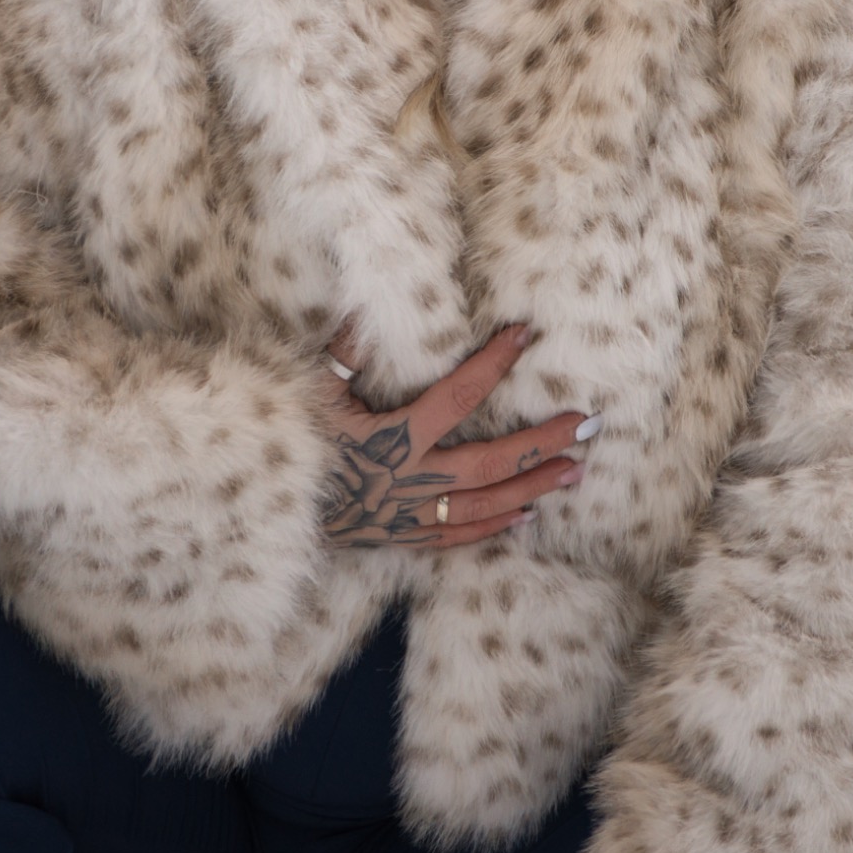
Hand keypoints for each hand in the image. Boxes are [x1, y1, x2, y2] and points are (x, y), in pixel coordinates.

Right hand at [315, 324, 596, 549]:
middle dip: (542, 442)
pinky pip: (458, 535)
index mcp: (391, 438)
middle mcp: (410, 480)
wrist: (266, 516)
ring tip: (575, 470)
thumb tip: (365, 313)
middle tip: (586, 425)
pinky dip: (494, 525)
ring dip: (533, 486)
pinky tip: (528, 514)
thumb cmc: (290, 447)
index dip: (492, 364)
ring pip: (485, 503)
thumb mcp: (309, 396)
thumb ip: (342, 356)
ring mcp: (409, 515)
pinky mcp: (403, 538)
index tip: (525, 336)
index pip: (457, 396)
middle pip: (491, 462)